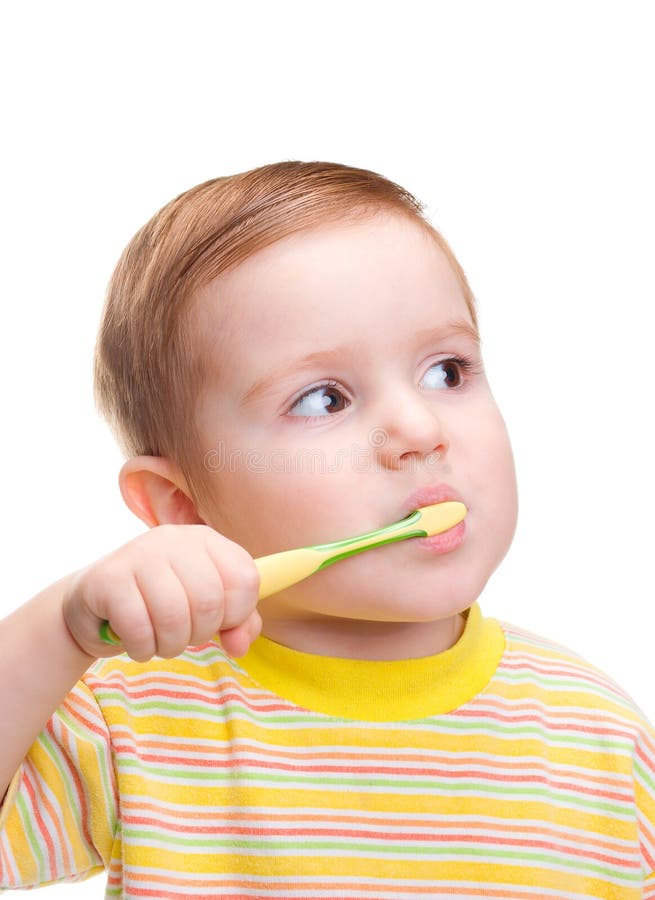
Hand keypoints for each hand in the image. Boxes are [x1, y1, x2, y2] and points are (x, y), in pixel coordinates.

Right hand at [62, 524, 260, 660]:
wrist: (93, 606)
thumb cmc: (157, 606)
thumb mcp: (203, 610)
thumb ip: (237, 623)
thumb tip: (240, 644)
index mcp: (205, 540)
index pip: (245, 579)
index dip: (236, 614)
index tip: (217, 622)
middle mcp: (173, 538)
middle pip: (209, 602)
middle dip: (198, 634)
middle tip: (181, 635)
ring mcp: (138, 554)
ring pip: (173, 617)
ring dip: (169, 645)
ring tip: (158, 640)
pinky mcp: (108, 578)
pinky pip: (138, 628)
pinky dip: (141, 648)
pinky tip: (135, 641)